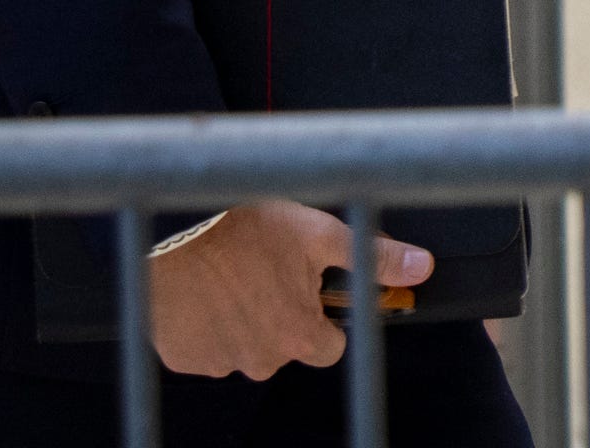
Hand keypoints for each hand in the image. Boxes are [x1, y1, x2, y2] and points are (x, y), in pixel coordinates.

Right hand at [149, 200, 431, 380]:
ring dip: (244, 319)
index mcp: (299, 337)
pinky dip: (209, 324)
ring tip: (233, 274)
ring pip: (245, 346)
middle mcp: (261, 360)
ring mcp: (218, 363)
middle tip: (266, 271)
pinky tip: (205, 289)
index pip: (330, 347)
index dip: (323, 316)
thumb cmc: (243, 227)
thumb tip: (422, 267)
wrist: (167, 231)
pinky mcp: (182, 358)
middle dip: (281, 315)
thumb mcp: (318, 232)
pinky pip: (206, 347)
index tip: (309, 289)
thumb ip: (372, 257)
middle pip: (285, 346)